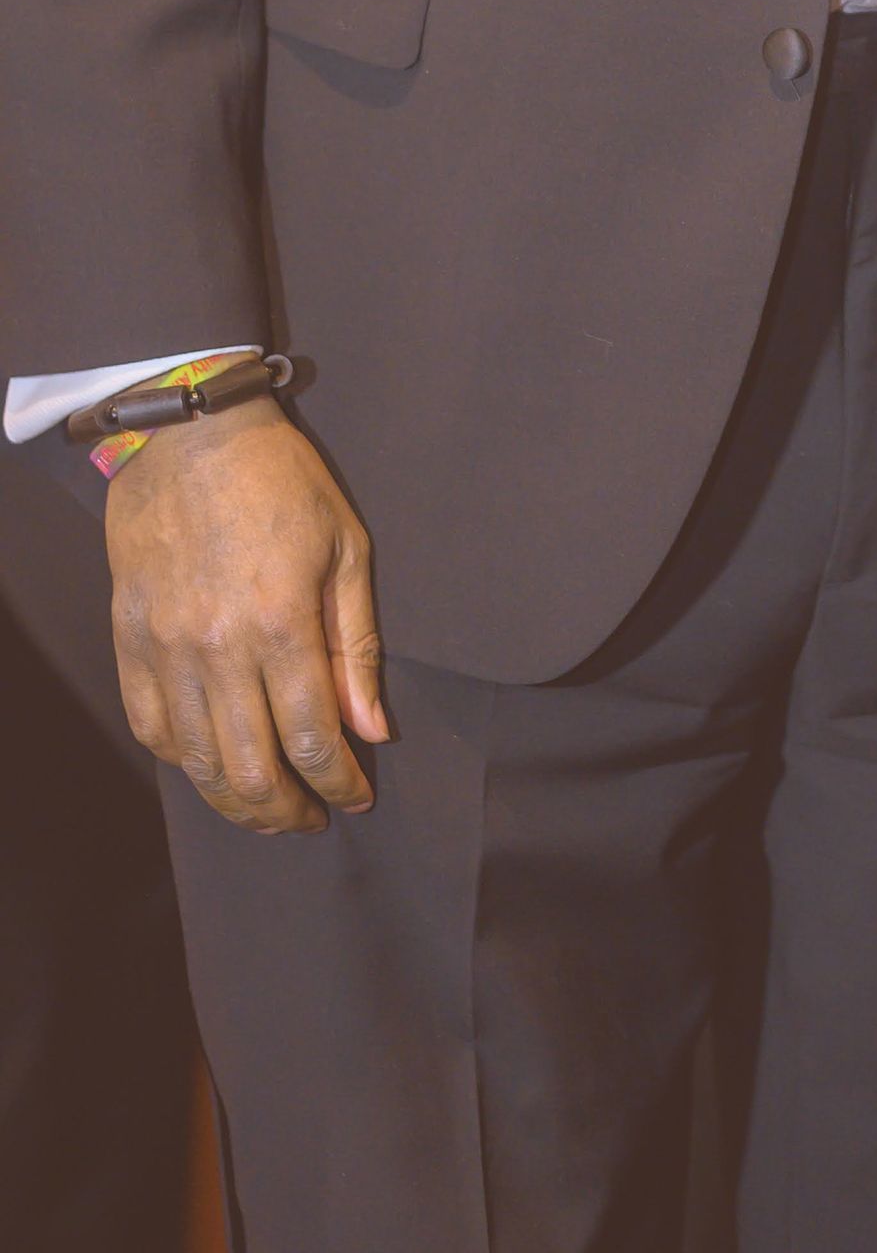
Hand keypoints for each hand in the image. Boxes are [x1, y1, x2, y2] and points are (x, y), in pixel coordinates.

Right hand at [106, 396, 387, 833]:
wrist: (191, 433)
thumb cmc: (280, 480)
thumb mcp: (345, 547)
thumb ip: (357, 645)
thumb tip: (371, 729)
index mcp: (281, 623)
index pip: (314, 738)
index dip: (340, 783)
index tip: (356, 798)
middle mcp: (218, 648)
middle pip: (252, 768)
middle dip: (287, 811)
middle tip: (310, 819)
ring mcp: (166, 647)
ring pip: (197, 761)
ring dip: (235, 801)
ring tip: (265, 809)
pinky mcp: (129, 638)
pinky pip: (150, 725)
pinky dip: (181, 761)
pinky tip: (207, 766)